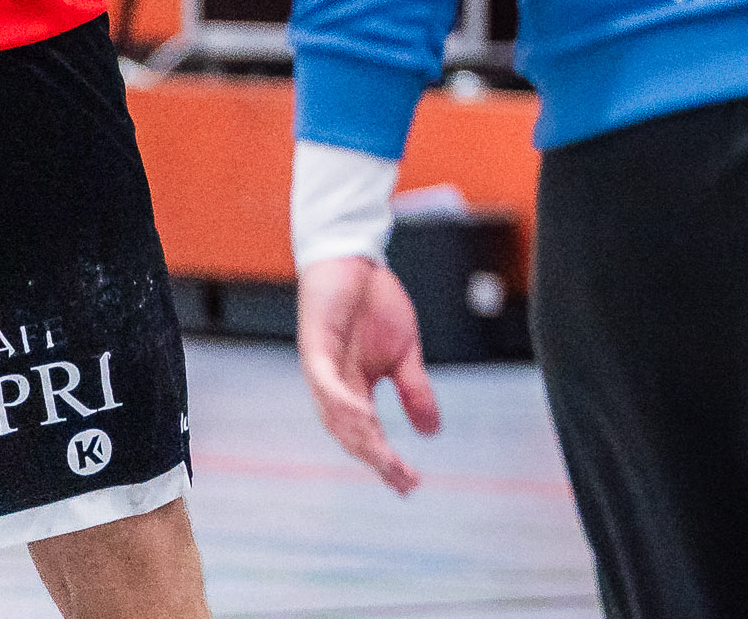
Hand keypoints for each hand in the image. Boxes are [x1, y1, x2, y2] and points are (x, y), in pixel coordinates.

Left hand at [296, 254, 439, 494]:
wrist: (354, 261)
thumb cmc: (373, 307)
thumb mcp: (405, 353)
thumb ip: (413, 391)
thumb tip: (432, 432)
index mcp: (354, 391)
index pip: (369, 435)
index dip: (387, 461)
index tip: (410, 485)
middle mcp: (334, 388)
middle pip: (351, 434)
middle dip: (377, 459)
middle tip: (402, 480)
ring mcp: (322, 369)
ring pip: (336, 414)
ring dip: (360, 437)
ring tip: (384, 457)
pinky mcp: (315, 347)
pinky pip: (324, 381)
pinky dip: (340, 401)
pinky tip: (358, 414)